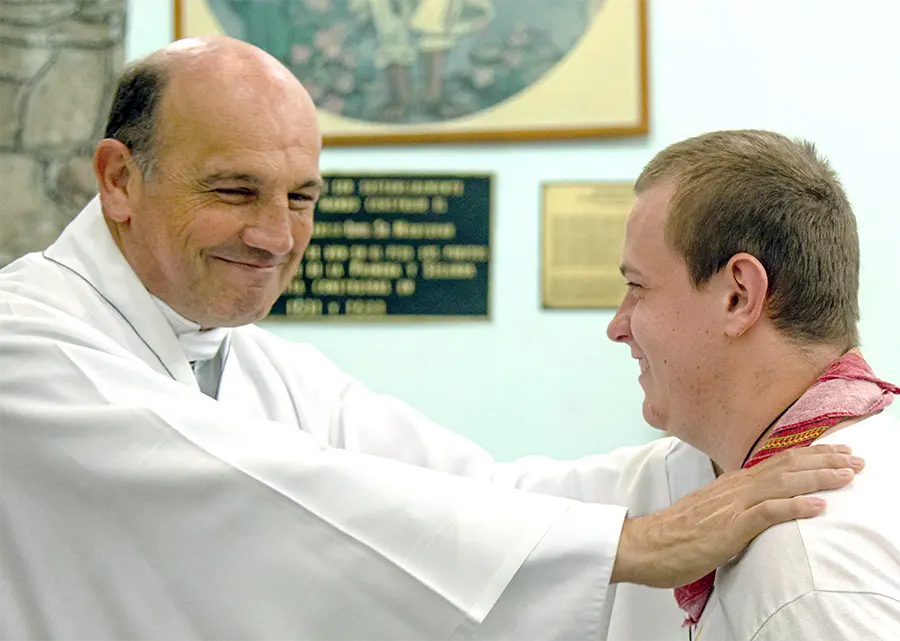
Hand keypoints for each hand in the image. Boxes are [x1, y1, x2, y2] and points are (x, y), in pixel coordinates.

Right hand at [610, 443, 863, 586]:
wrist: (644, 545)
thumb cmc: (674, 535)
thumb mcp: (710, 513)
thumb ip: (733, 506)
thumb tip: (754, 507)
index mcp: (730, 484)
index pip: (777, 462)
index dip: (810, 455)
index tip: (837, 453)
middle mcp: (734, 488)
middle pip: (785, 465)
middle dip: (824, 460)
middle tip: (856, 458)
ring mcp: (731, 505)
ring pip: (782, 483)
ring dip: (818, 478)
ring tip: (847, 476)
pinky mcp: (729, 528)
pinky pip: (767, 513)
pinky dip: (795, 507)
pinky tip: (817, 505)